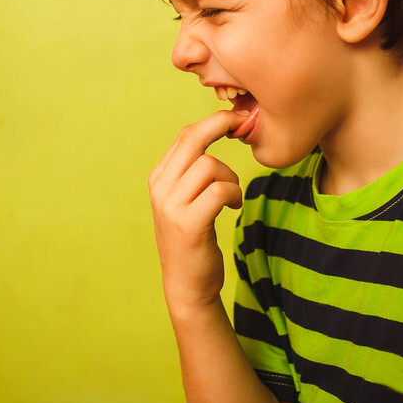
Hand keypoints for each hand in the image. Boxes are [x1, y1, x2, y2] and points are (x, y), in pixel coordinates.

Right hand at [149, 110, 245, 311]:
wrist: (187, 284)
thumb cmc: (193, 239)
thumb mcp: (184, 200)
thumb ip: (192, 171)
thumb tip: (215, 130)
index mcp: (159, 179)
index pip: (184, 136)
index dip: (212, 121)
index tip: (236, 118)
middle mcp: (160, 189)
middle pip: (194, 140)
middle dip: (222, 126)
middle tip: (244, 124)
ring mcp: (172, 207)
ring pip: (210, 166)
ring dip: (231, 179)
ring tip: (231, 197)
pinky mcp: (189, 224)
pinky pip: (220, 191)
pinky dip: (234, 194)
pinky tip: (233, 206)